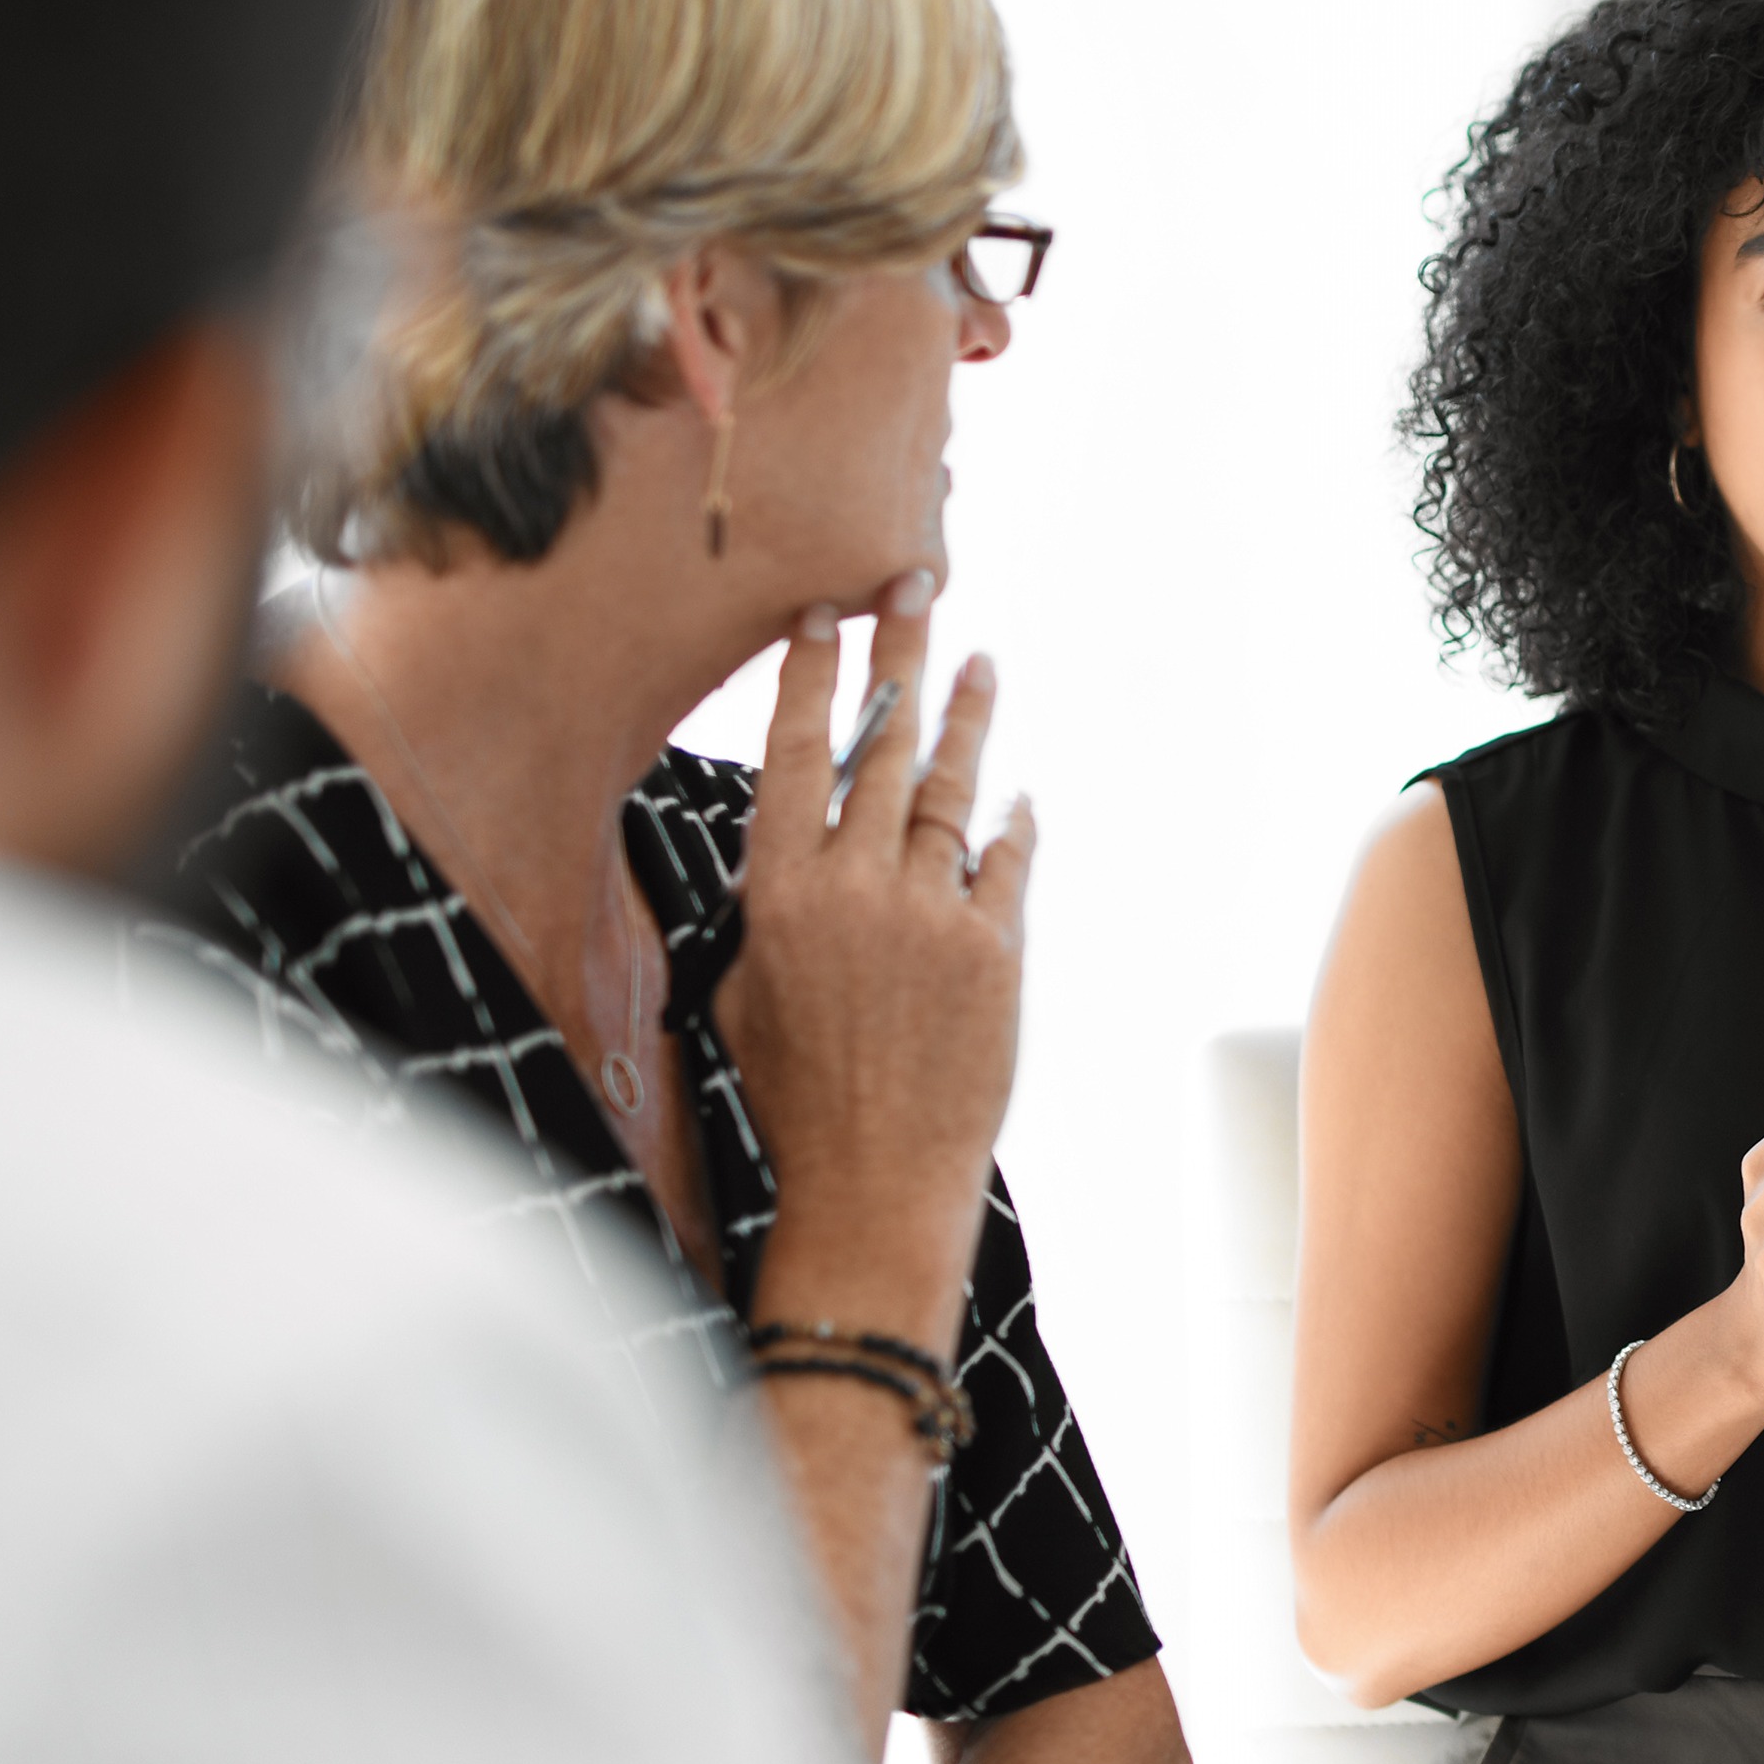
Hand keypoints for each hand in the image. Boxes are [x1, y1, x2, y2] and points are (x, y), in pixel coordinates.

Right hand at [721, 570, 1039, 1349]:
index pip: (796, 756)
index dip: (812, 679)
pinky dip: (1012, 827)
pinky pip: (1006, 862)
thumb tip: (796, 861)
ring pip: (952, 790)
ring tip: (979, 665)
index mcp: (780, 895)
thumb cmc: (799, 1100)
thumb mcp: (745, 996)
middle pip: (882, 745)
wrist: (874, 1180)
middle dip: (900, 656)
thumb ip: (773, 916)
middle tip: (915, 584)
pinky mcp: (995, 947)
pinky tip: (1018, 798)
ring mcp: (931, 913)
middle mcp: (855, 889)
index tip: (825, 616)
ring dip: (968, 722)